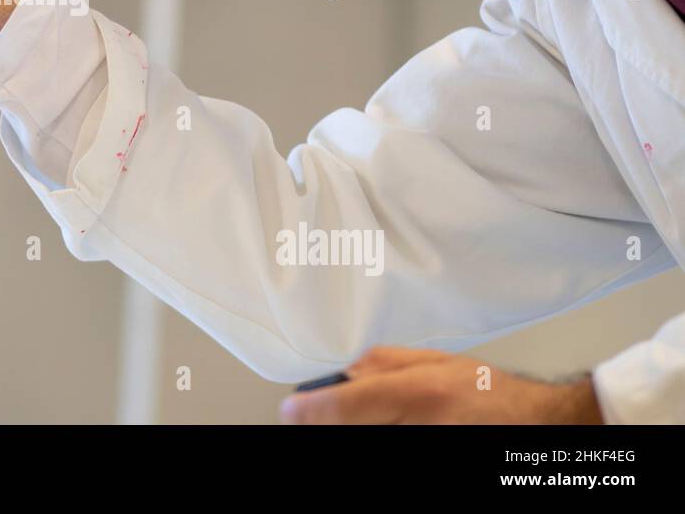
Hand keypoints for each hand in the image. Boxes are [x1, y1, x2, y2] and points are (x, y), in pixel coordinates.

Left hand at [279, 347, 604, 423]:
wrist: (539, 427)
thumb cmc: (494, 393)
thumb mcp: (438, 361)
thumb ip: (387, 362)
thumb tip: (345, 371)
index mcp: (417, 394)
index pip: (343, 406)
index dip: (307, 410)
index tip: (290, 409)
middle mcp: (417, 428)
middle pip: (348, 432)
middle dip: (327, 423)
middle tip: (315, 416)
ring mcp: (424, 449)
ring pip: (368, 444)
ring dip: (353, 431)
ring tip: (370, 419)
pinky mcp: (428, 467)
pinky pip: (386, 450)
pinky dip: (378, 438)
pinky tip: (391, 427)